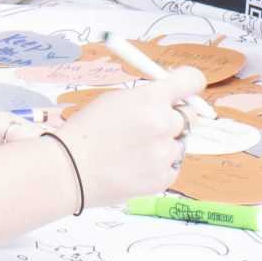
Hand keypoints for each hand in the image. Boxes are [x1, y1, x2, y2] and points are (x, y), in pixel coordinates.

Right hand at [55, 72, 202, 206]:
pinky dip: (159, 166)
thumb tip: (168, 97)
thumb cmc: (85, 131)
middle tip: (156, 124)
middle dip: (176, 117)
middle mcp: (163, 124)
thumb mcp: (115, 100)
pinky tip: (134, 165)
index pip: (191, 81)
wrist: (70, 170)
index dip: (191, 83)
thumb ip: (146, 98)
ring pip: (179, 144)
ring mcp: (164, 154)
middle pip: (190, 116)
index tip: (189, 87)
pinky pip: (171, 167)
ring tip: (134, 150)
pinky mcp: (162, 179)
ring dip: (165, 144)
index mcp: (151, 99)